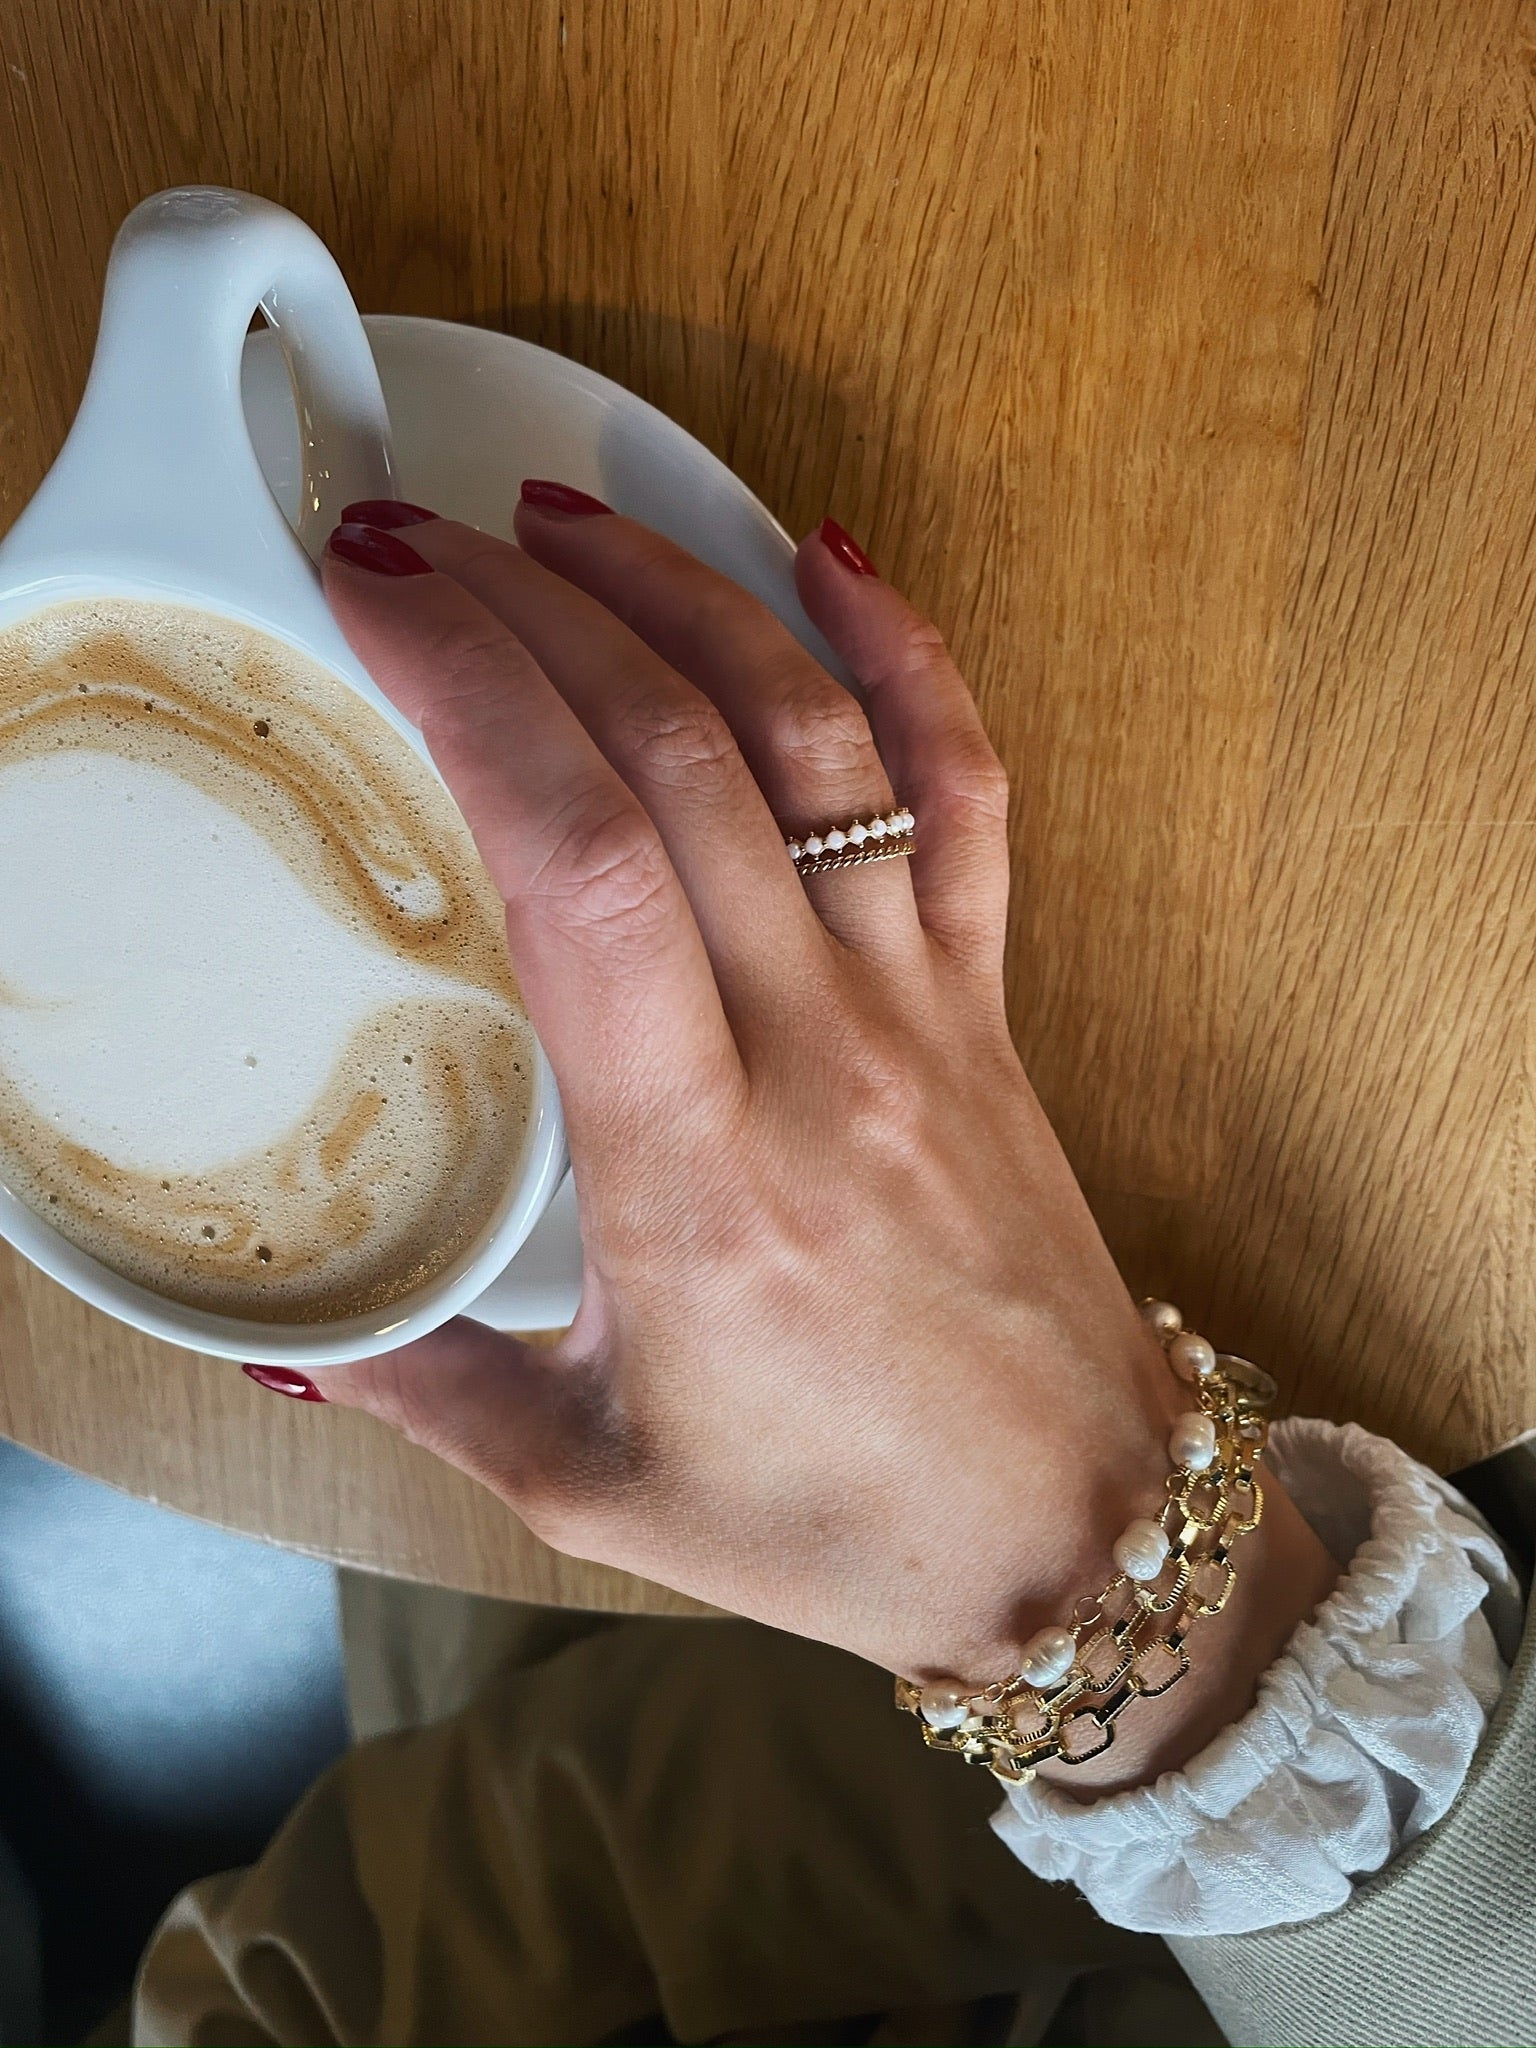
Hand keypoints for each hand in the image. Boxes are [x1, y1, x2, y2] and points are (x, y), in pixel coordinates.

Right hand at [311, 493, 1334, 1788]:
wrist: (1077, 1532)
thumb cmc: (843, 1522)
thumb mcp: (589, 1487)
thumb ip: (424, 1389)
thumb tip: (288, 1324)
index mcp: (695, 1174)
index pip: (581, 866)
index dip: (475, 692)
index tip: (374, 598)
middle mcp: (816, 1055)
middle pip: (678, 756)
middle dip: (531, 608)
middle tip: (411, 538)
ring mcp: (919, 1010)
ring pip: (813, 740)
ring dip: (685, 598)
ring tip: (559, 519)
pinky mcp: (986, 1001)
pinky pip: (962, 793)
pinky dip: (907, 658)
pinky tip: (828, 565)